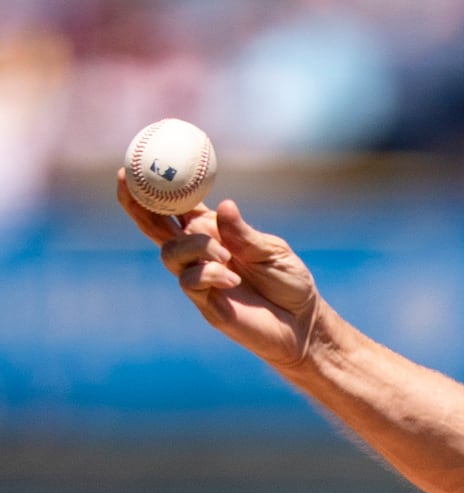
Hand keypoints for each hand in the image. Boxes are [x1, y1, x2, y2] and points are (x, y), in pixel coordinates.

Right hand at [117, 175, 319, 367]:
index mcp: (213, 232)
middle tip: (130, 184)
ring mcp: (200, 280)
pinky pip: (190, 283)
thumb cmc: (289, 283)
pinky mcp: (207, 305)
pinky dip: (207, 273)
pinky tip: (231, 277)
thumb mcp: (272, 251)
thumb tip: (223, 205)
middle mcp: (199, 254)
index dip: (153, 190)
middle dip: (139, 206)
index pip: (176, 208)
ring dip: (195, 247)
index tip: (132, 168)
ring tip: (226, 255)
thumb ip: (244, 233)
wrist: (303, 324)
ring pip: (171, 254)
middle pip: (155, 229)